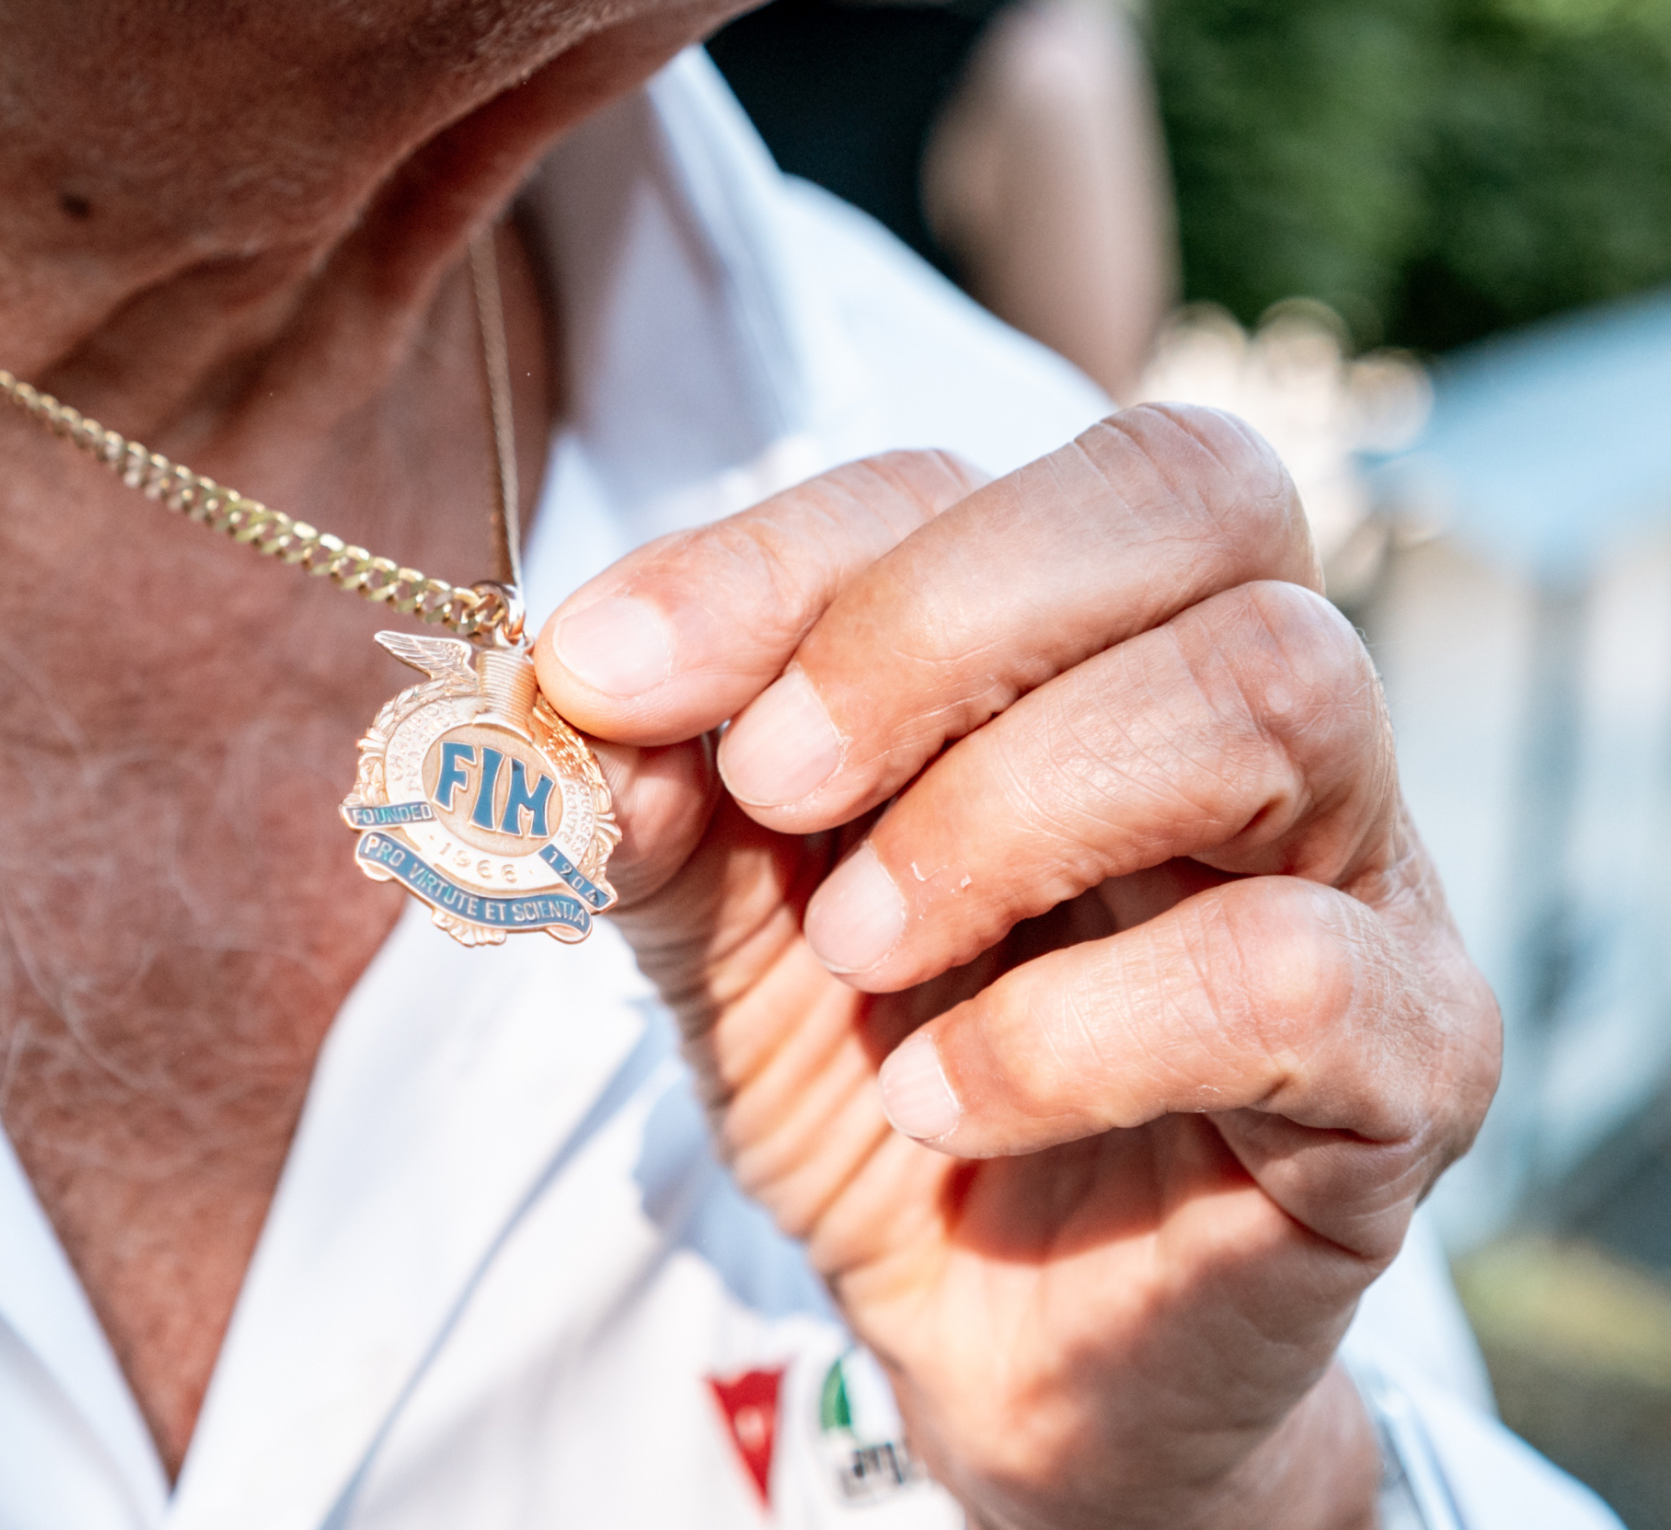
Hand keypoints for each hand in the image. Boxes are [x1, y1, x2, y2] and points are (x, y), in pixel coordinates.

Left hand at [536, 406, 1500, 1529]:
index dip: (774, 555)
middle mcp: (1249, 702)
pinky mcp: (1410, 1061)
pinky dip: (1069, 1032)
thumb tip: (572, 699)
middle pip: (1188, 496)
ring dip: (1005, 813)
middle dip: (930, 625)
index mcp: (1076, 629)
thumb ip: (646, 801)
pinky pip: (1295, 974)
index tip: (601, 673)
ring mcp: (1359, 867)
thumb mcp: (712, 927)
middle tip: (775, 787)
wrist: (983, 1334)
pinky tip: (940, 1101)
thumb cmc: (868, 1078)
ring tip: (862, 953)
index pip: (966, 481)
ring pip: (1270, 693)